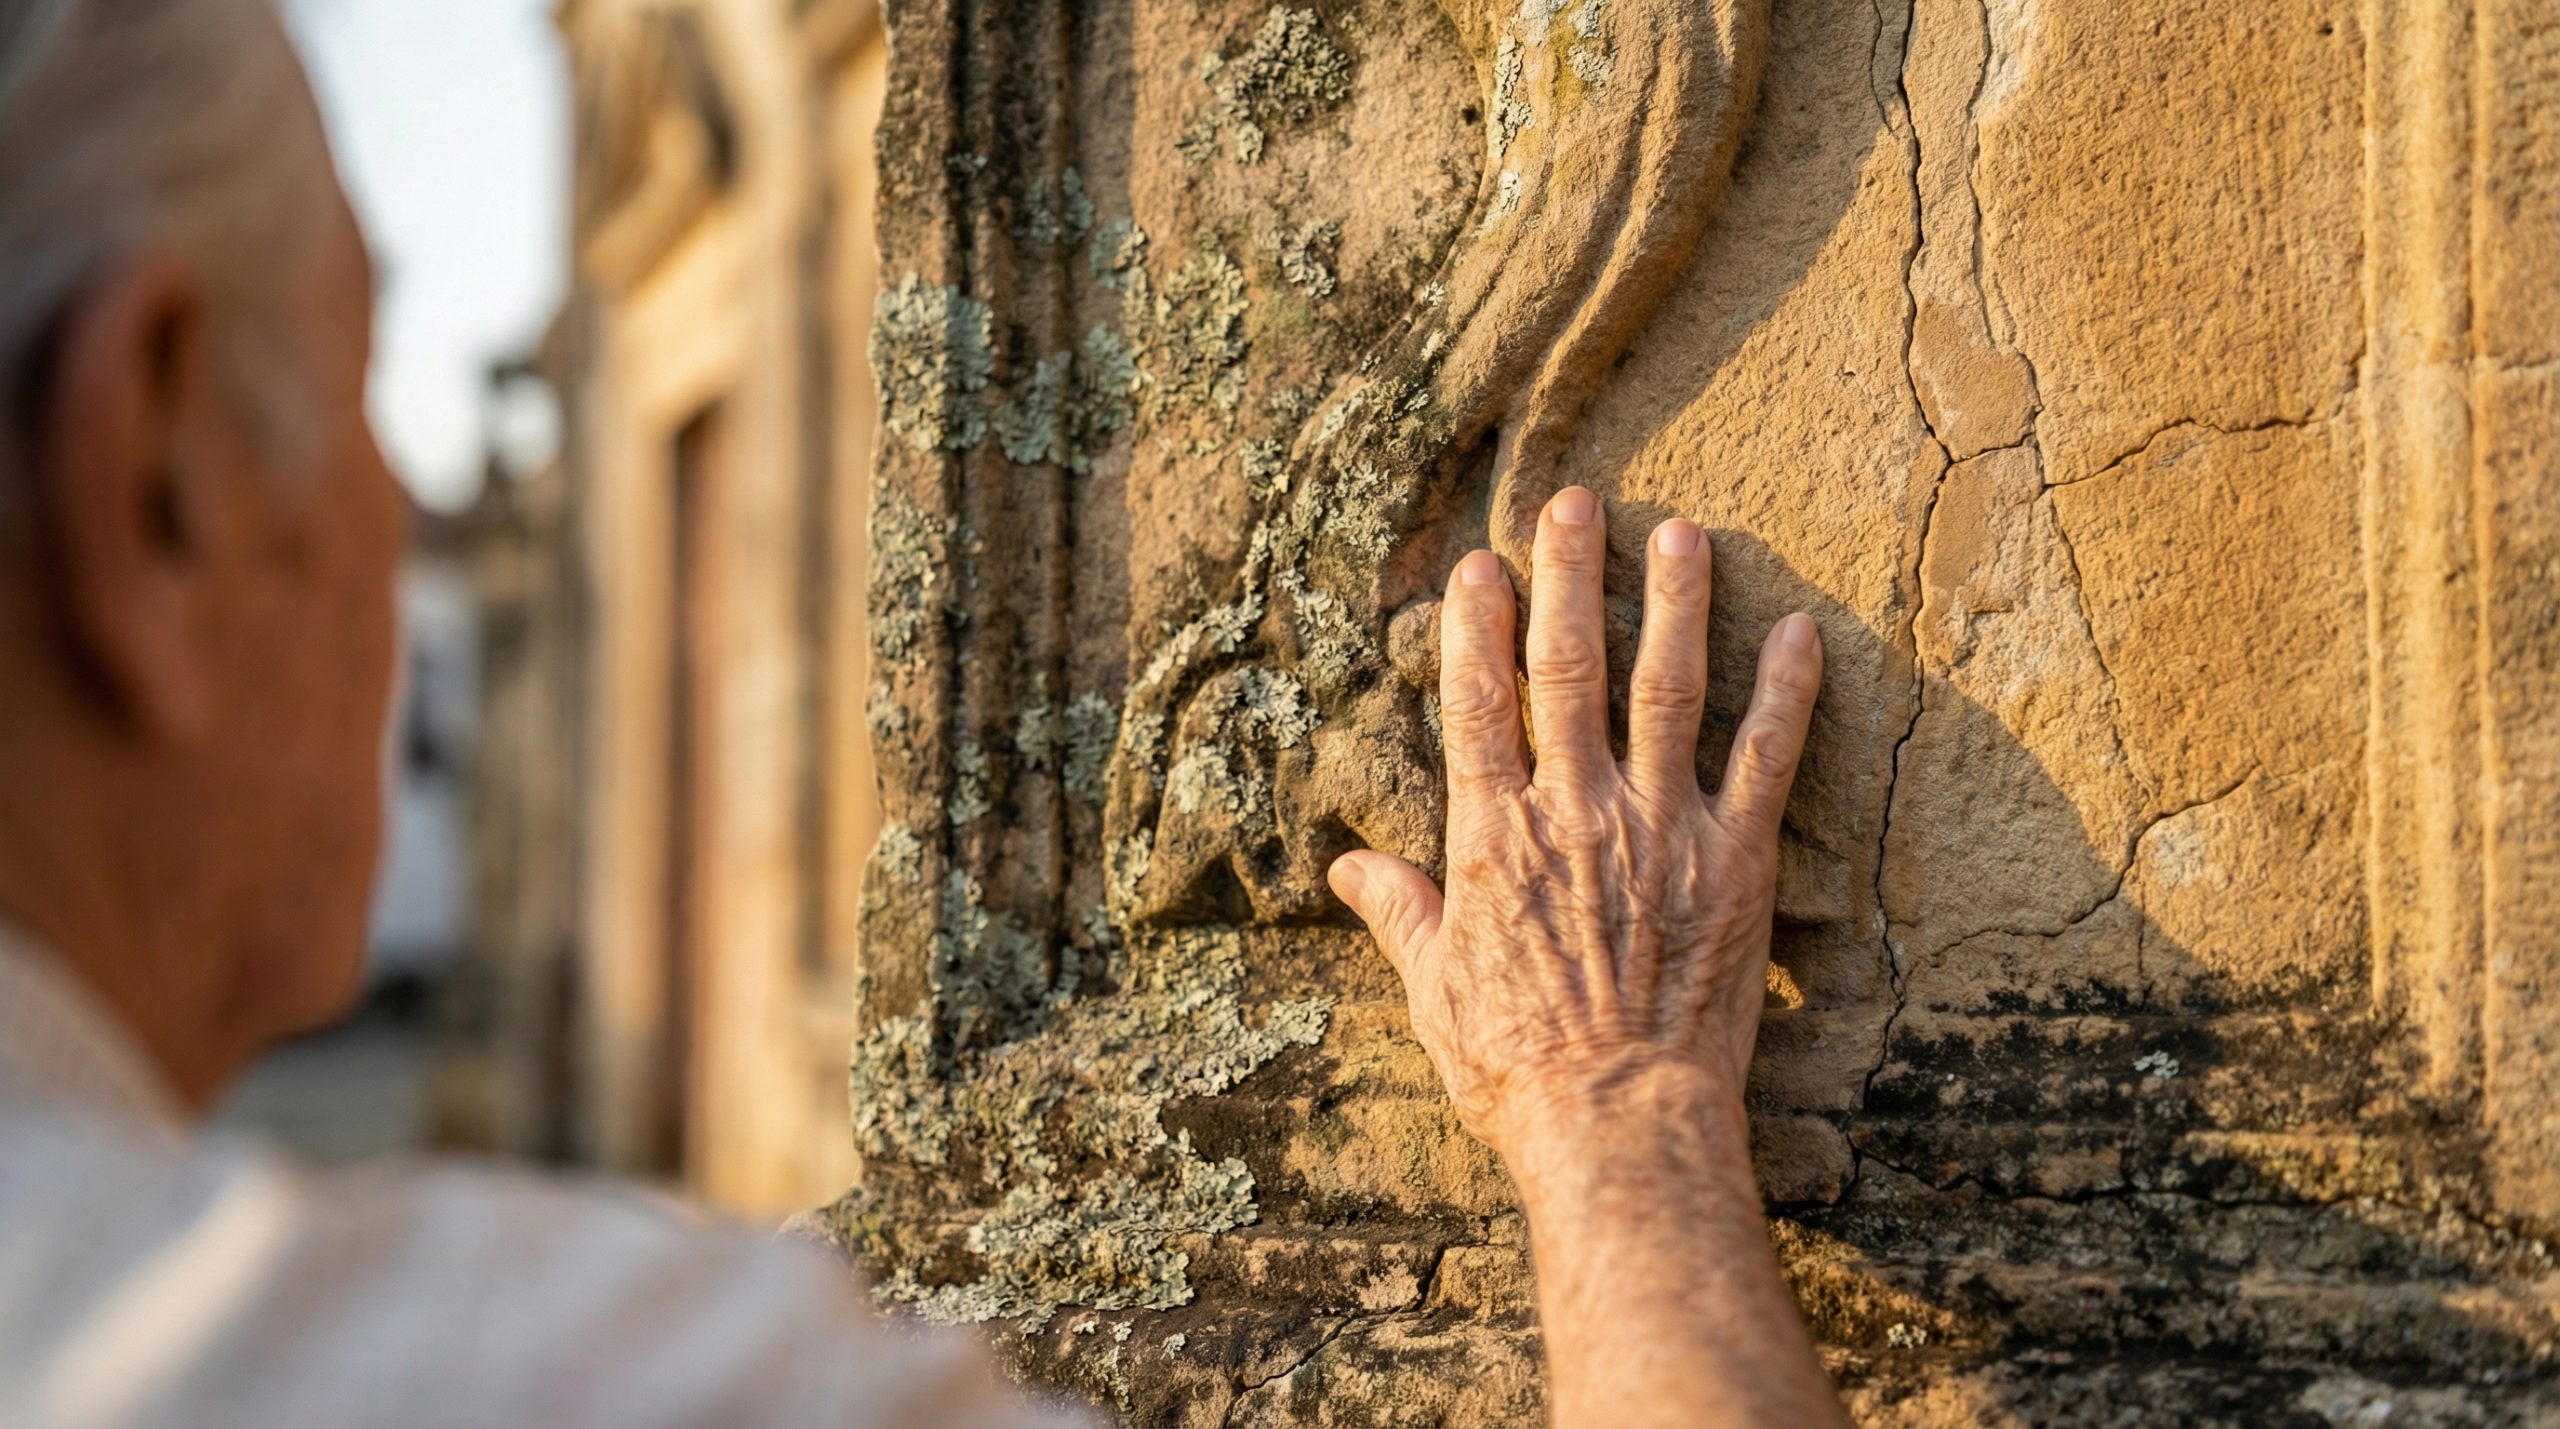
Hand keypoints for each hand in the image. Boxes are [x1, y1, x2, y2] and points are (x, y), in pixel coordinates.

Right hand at [1329, 486, 1824, 1160]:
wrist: (1617, 1124)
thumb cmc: (1516, 1070)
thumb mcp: (1432, 991)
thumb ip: (1399, 914)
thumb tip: (1347, 870)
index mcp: (1495, 839)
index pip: (1477, 706)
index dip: (1476, 627)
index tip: (1481, 563)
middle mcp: (1575, 814)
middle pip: (1567, 672)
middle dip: (1567, 579)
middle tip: (1575, 502)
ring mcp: (1660, 831)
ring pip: (1667, 692)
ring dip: (1674, 606)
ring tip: (1682, 532)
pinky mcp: (1735, 865)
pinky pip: (1766, 762)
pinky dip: (1786, 696)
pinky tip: (1800, 634)